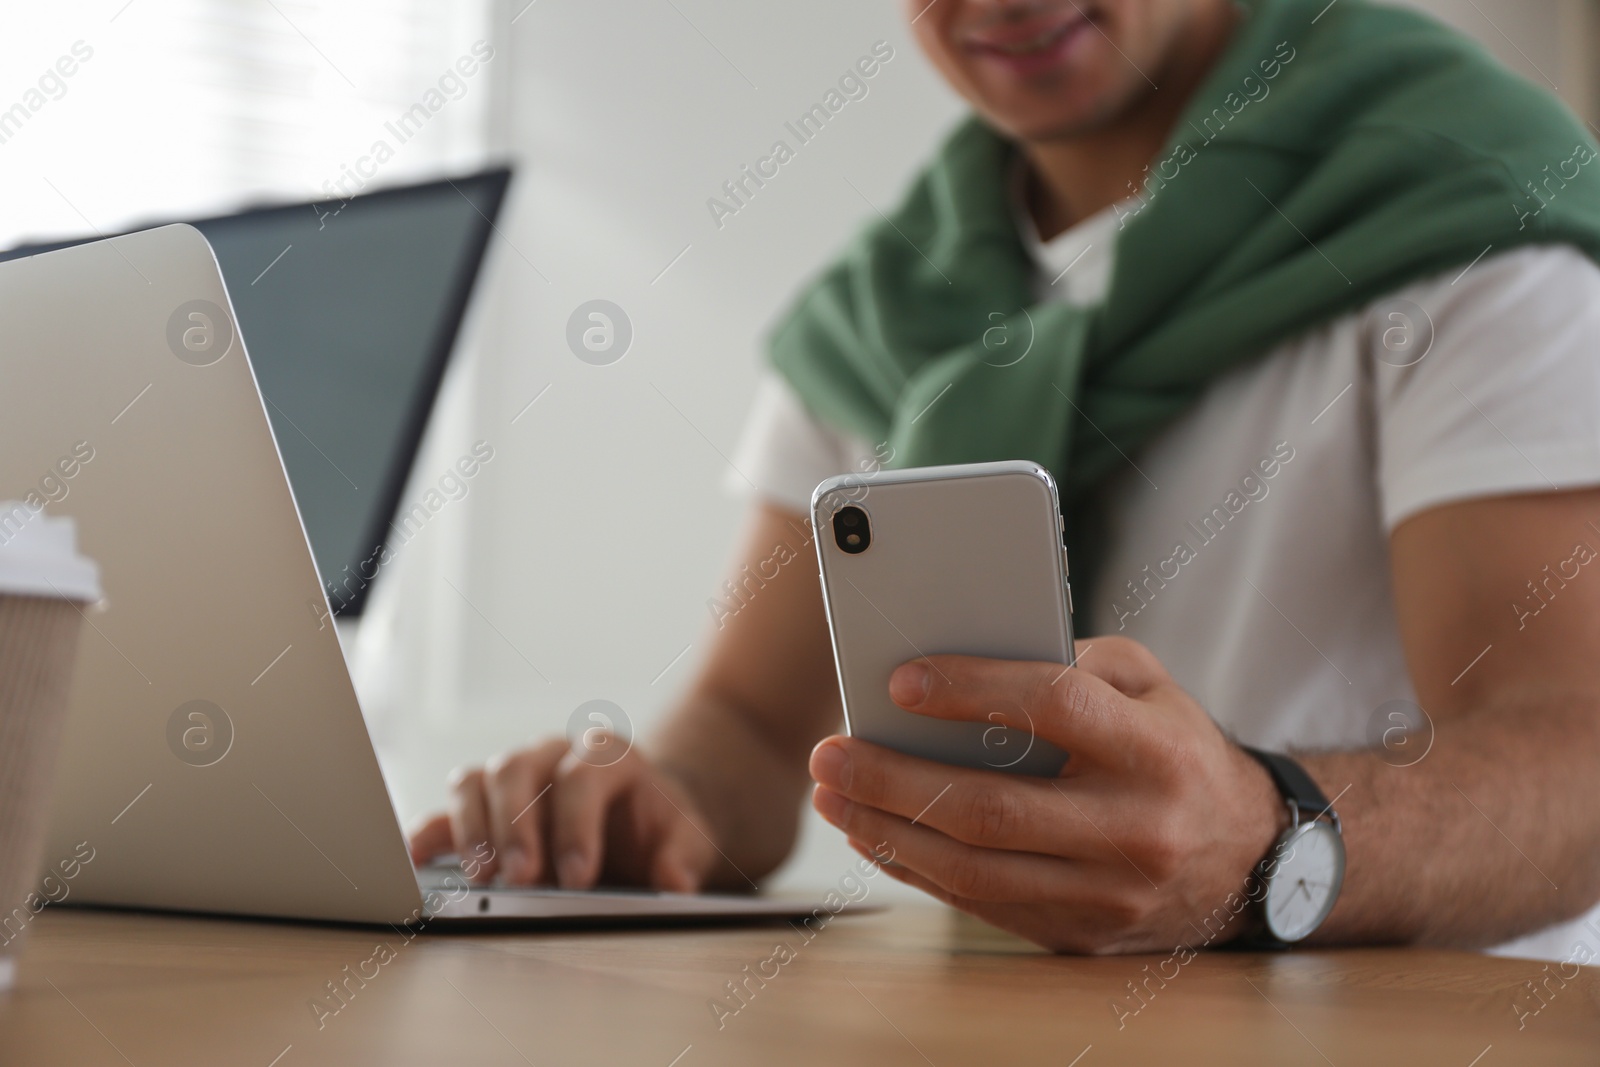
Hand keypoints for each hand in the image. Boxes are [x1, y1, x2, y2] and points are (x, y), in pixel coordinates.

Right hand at [407, 737, 717, 892]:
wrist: (637, 819)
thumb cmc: (657, 827)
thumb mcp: (686, 837)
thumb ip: (683, 856)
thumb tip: (674, 883)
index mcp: (605, 755)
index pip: (582, 776)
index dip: (577, 825)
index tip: (577, 877)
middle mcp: (552, 754)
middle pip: (518, 768)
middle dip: (515, 825)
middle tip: (519, 879)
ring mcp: (513, 775)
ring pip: (477, 779)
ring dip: (472, 828)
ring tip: (479, 877)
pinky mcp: (483, 804)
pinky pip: (447, 809)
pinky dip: (430, 832)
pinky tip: (418, 860)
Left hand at [807, 637, 1285, 953]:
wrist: (1247, 858)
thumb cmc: (1177, 749)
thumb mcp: (1152, 684)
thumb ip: (1074, 661)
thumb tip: (967, 662)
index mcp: (1155, 751)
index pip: (1053, 709)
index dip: (972, 691)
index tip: (900, 681)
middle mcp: (1134, 829)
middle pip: (991, 808)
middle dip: (894, 780)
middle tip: (830, 753)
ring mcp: (1108, 894)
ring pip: (975, 870)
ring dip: (887, 833)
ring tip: (833, 796)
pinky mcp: (1081, 934)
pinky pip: (979, 903)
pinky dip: (916, 869)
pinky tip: (874, 835)